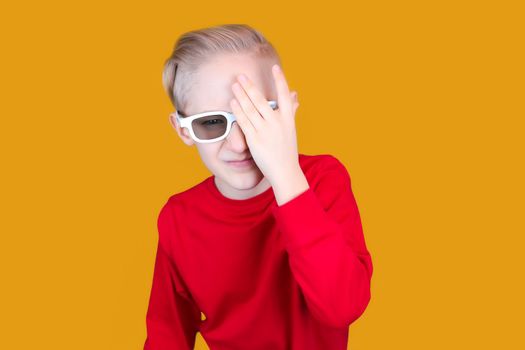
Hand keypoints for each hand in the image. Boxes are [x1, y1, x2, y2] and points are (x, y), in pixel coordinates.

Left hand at [230, 64, 299, 185]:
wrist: (285, 172)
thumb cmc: (287, 150)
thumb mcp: (291, 129)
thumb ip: (292, 110)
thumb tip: (295, 95)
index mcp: (288, 119)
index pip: (285, 95)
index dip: (280, 80)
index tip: (275, 67)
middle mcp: (277, 123)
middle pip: (261, 100)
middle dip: (250, 86)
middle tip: (241, 75)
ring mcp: (266, 131)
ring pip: (250, 109)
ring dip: (241, 95)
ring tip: (234, 85)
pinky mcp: (255, 140)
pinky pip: (244, 122)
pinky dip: (238, 111)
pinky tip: (232, 102)